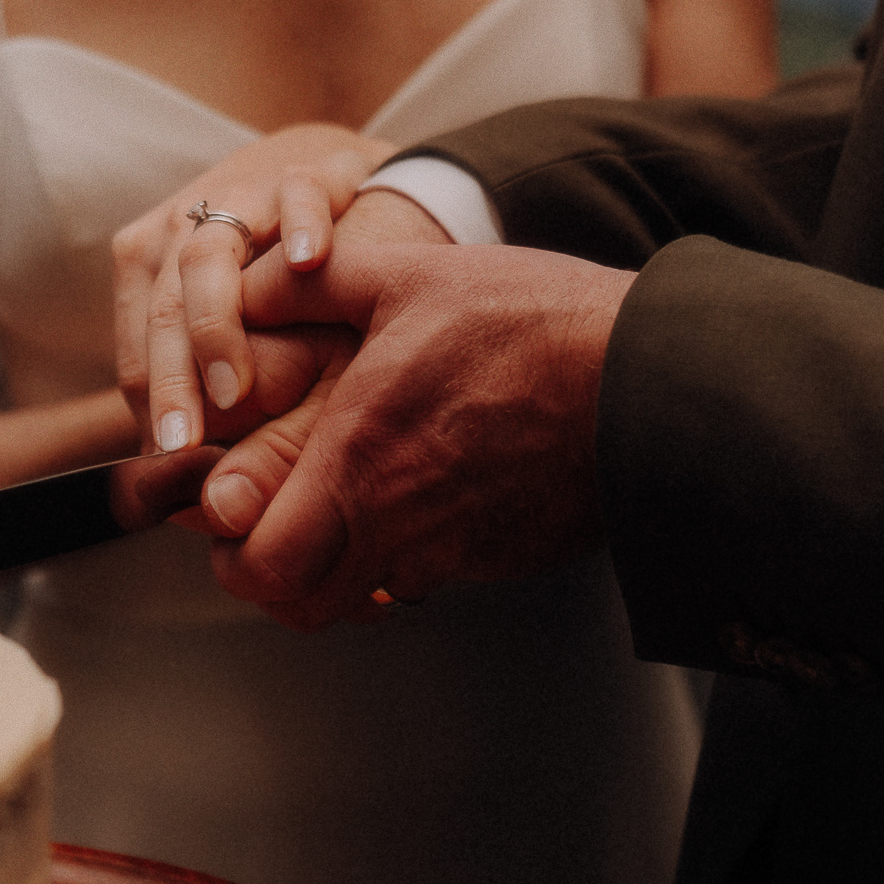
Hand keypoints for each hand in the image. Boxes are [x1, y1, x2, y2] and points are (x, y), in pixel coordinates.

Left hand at [112, 125, 397, 454]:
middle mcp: (185, 233)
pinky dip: (300, 223)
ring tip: (236, 386)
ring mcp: (243, 199)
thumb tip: (195, 490)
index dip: (154, 412)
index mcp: (154, 276)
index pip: (138, 355)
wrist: (353, 196)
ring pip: (206, 255)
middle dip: (172, 384)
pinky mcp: (307, 174)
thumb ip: (221, 405)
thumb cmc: (290, 288)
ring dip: (215, 323)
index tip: (175, 462)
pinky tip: (310, 260)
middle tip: (185, 443)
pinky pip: (296, 194)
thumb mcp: (249, 344)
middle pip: (161, 313)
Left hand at [192, 242, 637, 629]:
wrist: (651, 378)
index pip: (259, 567)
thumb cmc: (531, 321)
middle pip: (300, 606)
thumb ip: (310, 285)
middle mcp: (398, 524)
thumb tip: (245, 283)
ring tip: (355, 498)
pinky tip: (431, 486)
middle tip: (275, 527)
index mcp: (357, 459)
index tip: (233, 515)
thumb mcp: (410, 276)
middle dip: (274, 578)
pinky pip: (432, 573)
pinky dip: (413, 549)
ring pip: (366, 594)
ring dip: (344, 564)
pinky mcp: (502, 559)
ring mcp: (454, 551)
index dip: (233, 554)